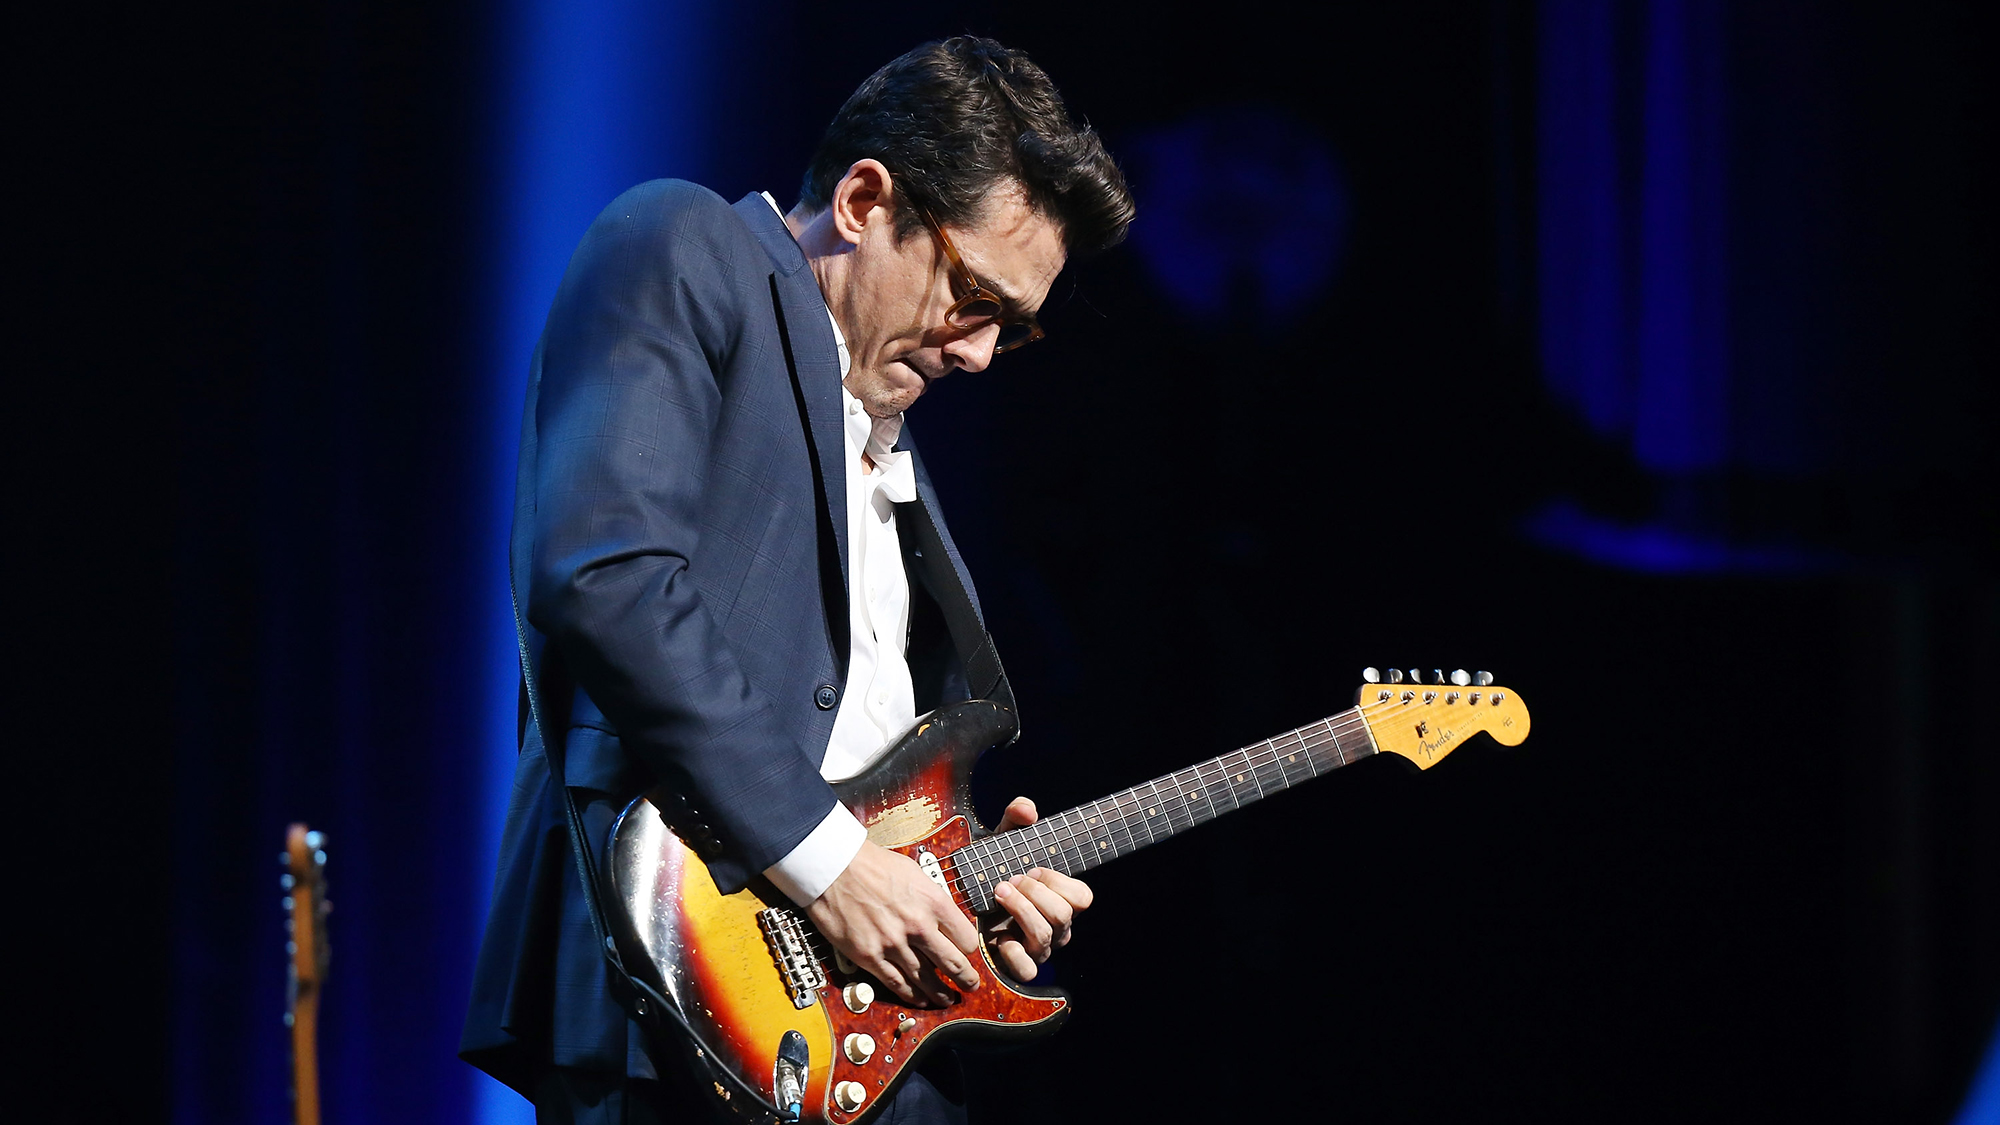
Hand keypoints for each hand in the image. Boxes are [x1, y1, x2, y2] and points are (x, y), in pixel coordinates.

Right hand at [806, 841, 980, 1007]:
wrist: (834, 867)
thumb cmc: (871, 864)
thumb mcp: (915, 873)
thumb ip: (931, 898)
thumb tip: (943, 917)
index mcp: (933, 902)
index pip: (965, 938)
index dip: (968, 948)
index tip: (967, 953)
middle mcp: (917, 926)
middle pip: (953, 964)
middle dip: (966, 979)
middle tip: (971, 985)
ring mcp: (893, 944)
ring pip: (926, 979)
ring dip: (940, 993)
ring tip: (948, 999)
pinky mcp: (870, 956)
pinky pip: (896, 983)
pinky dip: (912, 995)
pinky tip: (920, 999)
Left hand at [986, 797, 1094, 981]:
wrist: (966, 900)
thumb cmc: (994, 871)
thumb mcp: (1003, 841)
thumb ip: (1015, 818)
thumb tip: (1027, 809)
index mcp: (1062, 899)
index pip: (1082, 897)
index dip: (1057, 881)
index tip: (1032, 869)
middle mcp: (1057, 926)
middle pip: (1063, 914)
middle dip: (1033, 893)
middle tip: (1010, 880)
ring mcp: (1040, 948)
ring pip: (1044, 936)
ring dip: (1019, 910)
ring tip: (999, 893)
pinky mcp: (1019, 965)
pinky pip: (1027, 968)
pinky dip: (1012, 952)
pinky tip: (998, 935)